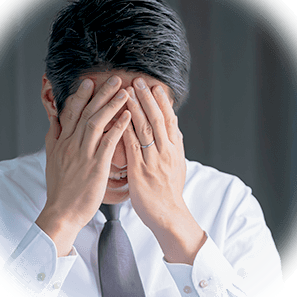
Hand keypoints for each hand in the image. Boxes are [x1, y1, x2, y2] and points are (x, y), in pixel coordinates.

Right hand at [42, 75, 130, 230]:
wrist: (62, 212)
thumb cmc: (60, 188)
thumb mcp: (51, 159)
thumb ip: (53, 137)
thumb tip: (54, 119)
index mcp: (61, 142)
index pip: (70, 112)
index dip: (80, 96)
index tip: (89, 82)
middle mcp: (71, 144)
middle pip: (86, 112)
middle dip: (100, 93)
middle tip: (113, 78)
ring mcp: (83, 154)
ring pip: (96, 122)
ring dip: (111, 105)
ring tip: (124, 91)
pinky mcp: (96, 166)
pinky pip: (108, 142)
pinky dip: (118, 127)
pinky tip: (128, 116)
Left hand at [122, 78, 186, 232]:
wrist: (168, 214)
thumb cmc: (170, 191)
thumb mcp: (178, 165)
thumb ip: (173, 146)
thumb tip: (172, 128)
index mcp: (175, 149)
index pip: (169, 120)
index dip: (162, 102)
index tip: (155, 88)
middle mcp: (166, 151)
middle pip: (157, 119)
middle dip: (148, 99)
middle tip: (139, 81)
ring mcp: (153, 160)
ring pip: (145, 128)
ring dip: (136, 108)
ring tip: (128, 92)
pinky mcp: (140, 171)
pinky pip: (132, 146)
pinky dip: (126, 129)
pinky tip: (119, 118)